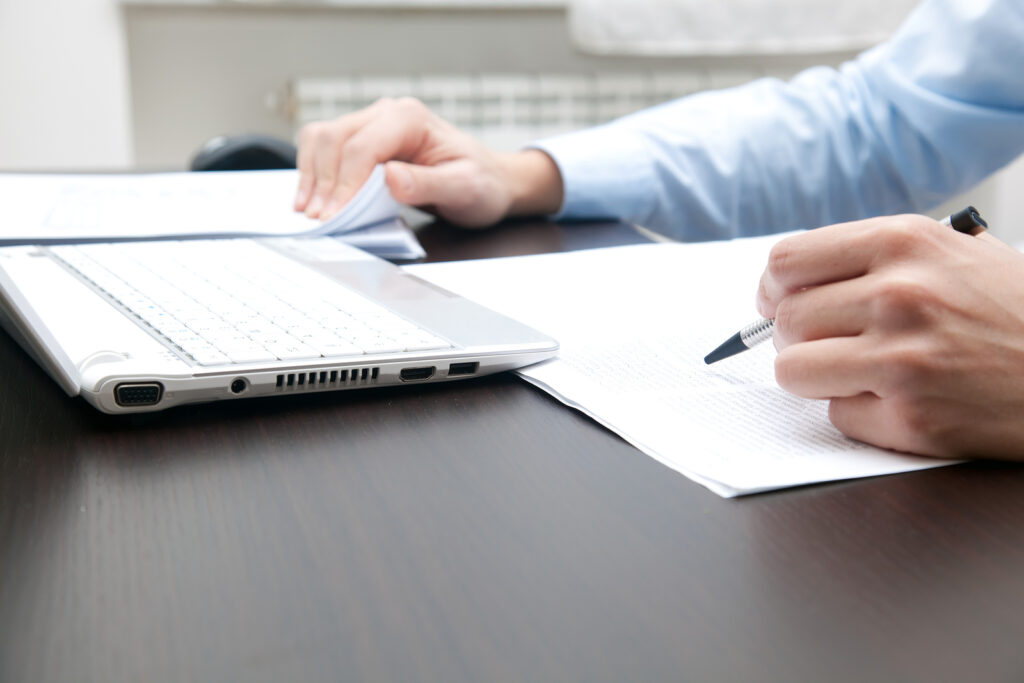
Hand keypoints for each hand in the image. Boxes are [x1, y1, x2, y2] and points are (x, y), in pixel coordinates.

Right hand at [293, 97, 563, 226]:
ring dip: (311, 175)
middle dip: (321, 181)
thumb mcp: (465, 189)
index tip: (335, 216)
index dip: (344, 184)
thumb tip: (391, 178)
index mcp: (410, 118)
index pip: (363, 147)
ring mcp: (372, 123)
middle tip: (318, 220)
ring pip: (322, 139)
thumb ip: (428, 184)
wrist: (490, 180)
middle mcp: (387, 113)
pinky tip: (314, 198)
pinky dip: (313, 172)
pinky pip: (326, 148)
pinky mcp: (363, 140)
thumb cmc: (482, 184)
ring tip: (309, 211)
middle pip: (333, 138)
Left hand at [756, 214, 1023, 458]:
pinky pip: (838, 416)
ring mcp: (904, 360)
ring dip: (816, 375)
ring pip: (794, 371)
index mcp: (903, 243)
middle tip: (826, 343)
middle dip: (797, 337)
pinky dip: (859, 412)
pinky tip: (901, 400)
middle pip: (786, 321)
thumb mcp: (957, 252)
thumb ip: (876, 259)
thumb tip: (790, 281)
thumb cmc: (1019, 311)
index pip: (787, 261)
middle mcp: (898, 295)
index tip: (776, 302)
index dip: (774, 288)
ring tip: (857, 371)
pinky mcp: (915, 420)